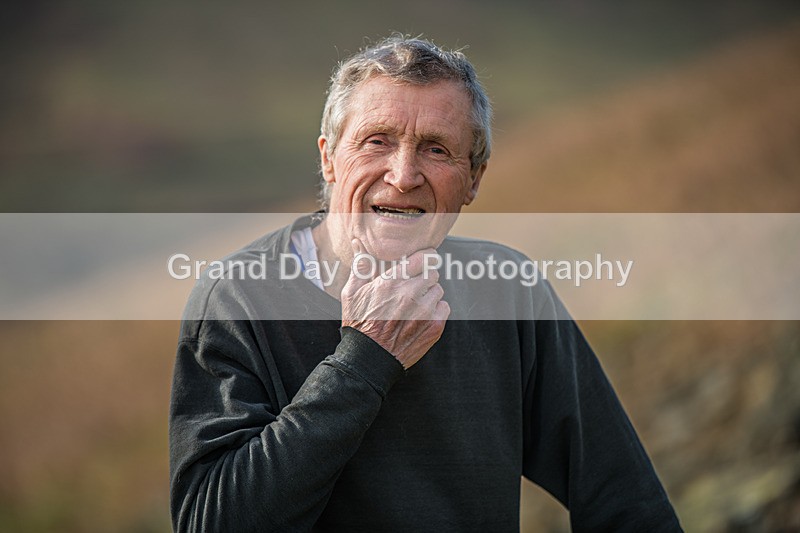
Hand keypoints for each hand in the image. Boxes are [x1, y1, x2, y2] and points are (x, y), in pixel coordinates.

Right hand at [341, 238, 449, 368]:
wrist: (369, 359)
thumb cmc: (359, 325)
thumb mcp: (352, 293)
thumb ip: (361, 267)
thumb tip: (359, 245)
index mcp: (391, 282)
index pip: (424, 257)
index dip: (425, 257)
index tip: (424, 259)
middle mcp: (410, 294)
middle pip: (432, 272)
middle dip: (423, 277)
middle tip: (412, 287)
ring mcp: (424, 311)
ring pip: (438, 290)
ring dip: (429, 294)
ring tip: (414, 304)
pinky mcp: (434, 326)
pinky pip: (444, 307)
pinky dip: (436, 310)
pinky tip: (421, 316)